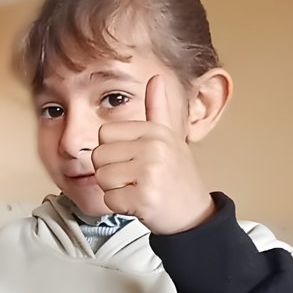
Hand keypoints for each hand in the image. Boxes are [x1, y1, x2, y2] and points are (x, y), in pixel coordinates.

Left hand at [92, 74, 214, 234]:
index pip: (105, 133)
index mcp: (155, 131)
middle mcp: (153, 148)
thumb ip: (158, 109)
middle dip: (111, 172)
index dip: (113, 151)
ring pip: (102, 178)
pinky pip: (110, 200)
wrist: (194, 214)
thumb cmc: (177, 176)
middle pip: (99, 156)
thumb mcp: (170, 138)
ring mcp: (150, 173)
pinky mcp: (144, 198)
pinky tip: (139, 203)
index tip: (133, 161)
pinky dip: (121, 207)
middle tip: (135, 179)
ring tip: (138, 189)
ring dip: (115, 190)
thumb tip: (156, 78)